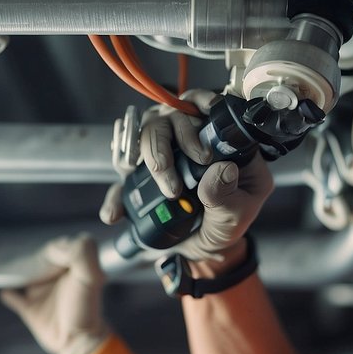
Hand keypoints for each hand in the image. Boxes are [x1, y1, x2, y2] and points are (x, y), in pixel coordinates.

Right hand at [0, 234, 108, 353]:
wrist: (77, 341)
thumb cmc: (86, 308)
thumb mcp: (90, 276)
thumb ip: (80, 254)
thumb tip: (55, 247)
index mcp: (73, 268)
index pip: (60, 247)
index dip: (56, 248)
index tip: (54, 257)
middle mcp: (57, 278)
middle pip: (41, 258)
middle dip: (35, 257)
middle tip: (34, 263)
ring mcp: (43, 293)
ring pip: (26, 275)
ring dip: (17, 270)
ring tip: (12, 267)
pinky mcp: (30, 309)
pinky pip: (14, 297)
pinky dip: (8, 294)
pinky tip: (6, 291)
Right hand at [101, 88, 274, 262]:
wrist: (206, 251)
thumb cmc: (227, 224)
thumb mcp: (237, 214)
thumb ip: (229, 194)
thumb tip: (223, 170)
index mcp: (217, 142)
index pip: (206, 108)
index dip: (201, 102)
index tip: (203, 114)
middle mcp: (186, 142)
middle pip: (167, 120)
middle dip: (168, 145)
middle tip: (182, 179)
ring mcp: (161, 158)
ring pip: (143, 139)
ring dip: (151, 161)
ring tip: (169, 193)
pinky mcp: (141, 179)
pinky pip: (121, 181)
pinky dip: (115, 197)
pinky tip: (114, 214)